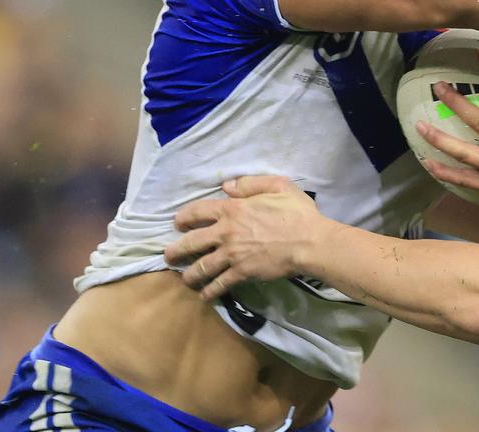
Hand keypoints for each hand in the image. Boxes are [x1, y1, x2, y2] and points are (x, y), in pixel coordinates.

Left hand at [163, 175, 324, 300]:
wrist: (309, 241)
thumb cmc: (296, 212)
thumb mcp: (278, 185)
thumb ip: (250, 183)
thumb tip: (227, 186)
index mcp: (233, 209)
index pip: (197, 211)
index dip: (184, 217)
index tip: (178, 224)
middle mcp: (226, 232)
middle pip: (191, 242)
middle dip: (176, 250)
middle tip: (169, 255)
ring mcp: (232, 255)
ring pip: (201, 267)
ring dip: (189, 275)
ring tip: (185, 279)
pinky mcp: (241, 273)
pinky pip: (219, 284)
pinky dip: (209, 292)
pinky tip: (204, 295)